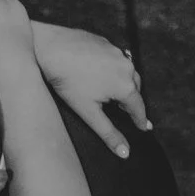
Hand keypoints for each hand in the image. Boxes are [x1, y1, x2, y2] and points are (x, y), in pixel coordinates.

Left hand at [30, 23, 150, 158]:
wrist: (50, 48)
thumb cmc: (68, 81)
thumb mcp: (89, 112)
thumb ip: (109, 133)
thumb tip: (125, 153)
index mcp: (126, 86)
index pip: (139, 108)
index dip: (140, 120)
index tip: (144, 128)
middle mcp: (127, 67)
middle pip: (135, 90)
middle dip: (132, 102)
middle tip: (129, 113)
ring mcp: (117, 52)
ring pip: (127, 72)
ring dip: (125, 84)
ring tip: (118, 94)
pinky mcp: (107, 43)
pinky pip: (117, 60)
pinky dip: (114, 69)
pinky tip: (106, 73)